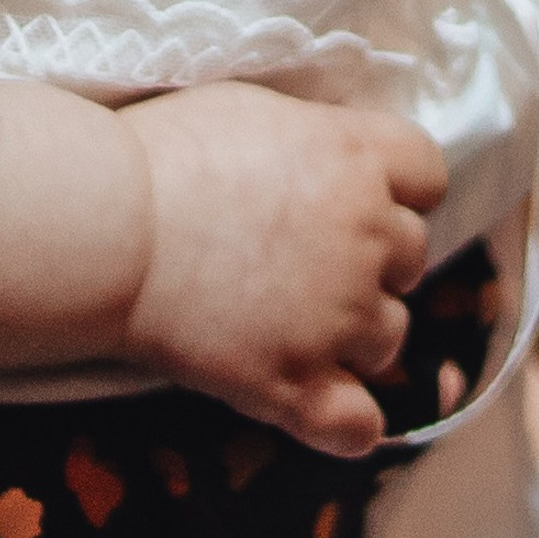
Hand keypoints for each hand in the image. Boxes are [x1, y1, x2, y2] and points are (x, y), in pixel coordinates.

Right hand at [120, 82, 447, 457]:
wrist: (109, 230)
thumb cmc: (169, 154)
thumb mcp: (260, 112)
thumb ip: (316, 138)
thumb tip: (329, 153)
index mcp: (361, 158)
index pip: (429, 175)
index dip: (402, 191)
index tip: (368, 199)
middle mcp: (369, 234)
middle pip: (412, 256)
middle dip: (375, 262)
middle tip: (314, 265)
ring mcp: (338, 314)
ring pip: (388, 336)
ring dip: (357, 336)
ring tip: (301, 329)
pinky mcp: (295, 381)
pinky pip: (357, 423)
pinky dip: (350, 425)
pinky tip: (330, 416)